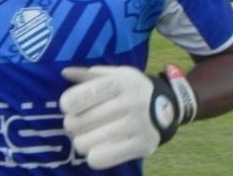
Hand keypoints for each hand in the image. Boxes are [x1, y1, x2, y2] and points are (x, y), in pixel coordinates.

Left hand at [59, 65, 196, 169]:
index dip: (67, 103)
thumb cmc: (132, 89)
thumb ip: (89, 75)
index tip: (68, 106)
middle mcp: (130, 102)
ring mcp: (137, 126)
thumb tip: (65, 73)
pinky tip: (98, 148)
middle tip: (77, 123)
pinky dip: (93, 156)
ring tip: (87, 136)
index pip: (83, 95)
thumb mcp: (116, 74)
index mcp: (121, 81)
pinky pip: (100, 159)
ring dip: (81, 141)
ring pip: (85, 143)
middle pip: (79, 122)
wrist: (168, 107)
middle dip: (72, 124)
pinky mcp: (141, 146)